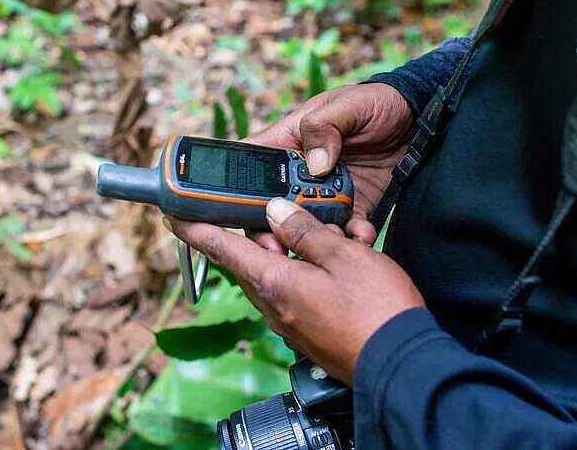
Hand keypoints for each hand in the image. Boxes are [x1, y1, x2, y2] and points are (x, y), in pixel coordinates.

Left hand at [167, 198, 424, 383]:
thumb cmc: (377, 311)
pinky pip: (295, 290)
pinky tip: (338, 264)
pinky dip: (308, 270)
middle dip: (265, 230)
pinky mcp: (307, 330)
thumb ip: (304, 230)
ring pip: (276, 272)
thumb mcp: (343, 255)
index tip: (173, 213)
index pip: (221, 248)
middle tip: (290, 211)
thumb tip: (275, 212)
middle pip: (251, 256)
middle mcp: (273, 304)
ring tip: (331, 238)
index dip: (195, 227)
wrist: (402, 365)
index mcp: (273, 282)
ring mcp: (289, 321)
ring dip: (293, 249)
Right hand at [247, 82, 413, 245]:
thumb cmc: (376, 102)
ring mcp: (325, 193)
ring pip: (304, 226)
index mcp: (287, 143)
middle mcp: (299, 173)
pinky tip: (360, 235)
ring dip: (313, 238)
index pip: (249, 166)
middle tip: (280, 246)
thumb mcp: (348, 104)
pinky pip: (343, 232)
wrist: (420, 121)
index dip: (234, 190)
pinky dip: (349, 239)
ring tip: (331, 238)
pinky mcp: (351, 208)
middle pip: (270, 207)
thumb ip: (324, 127)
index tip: (239, 213)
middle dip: (271, 229)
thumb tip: (315, 164)